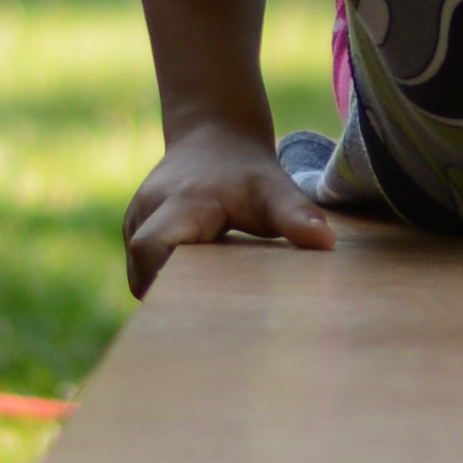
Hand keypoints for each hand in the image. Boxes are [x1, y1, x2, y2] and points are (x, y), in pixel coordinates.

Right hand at [122, 123, 337, 295]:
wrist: (215, 136)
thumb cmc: (246, 169)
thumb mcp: (274, 189)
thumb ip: (297, 215)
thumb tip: (327, 243)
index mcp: (177, 204)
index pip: (150, 248)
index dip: (164, 279)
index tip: (196, 304)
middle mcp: (146, 211)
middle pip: (140, 268)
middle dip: (167, 297)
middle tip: (204, 326)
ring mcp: (135, 220)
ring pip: (138, 271)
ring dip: (165, 291)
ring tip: (200, 315)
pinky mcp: (137, 230)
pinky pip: (143, 267)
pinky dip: (164, 281)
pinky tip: (193, 295)